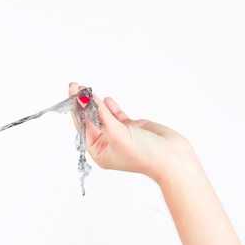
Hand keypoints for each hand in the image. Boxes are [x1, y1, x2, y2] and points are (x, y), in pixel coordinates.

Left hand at [69, 83, 194, 181]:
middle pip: (90, 120)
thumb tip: (85, 100)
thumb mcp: (117, 134)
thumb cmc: (144, 155)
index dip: (77, 110)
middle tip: (75, 86)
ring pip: (103, 115)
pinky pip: (117, 115)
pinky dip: (110, 107)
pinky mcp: (132, 128)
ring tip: (85, 88)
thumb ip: (101, 116)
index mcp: (100, 152)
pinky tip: (104, 99)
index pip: (83, 127)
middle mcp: (108, 144)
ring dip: (95, 102)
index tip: (72, 94)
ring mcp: (120, 134)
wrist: (173, 158)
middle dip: (82, 103)